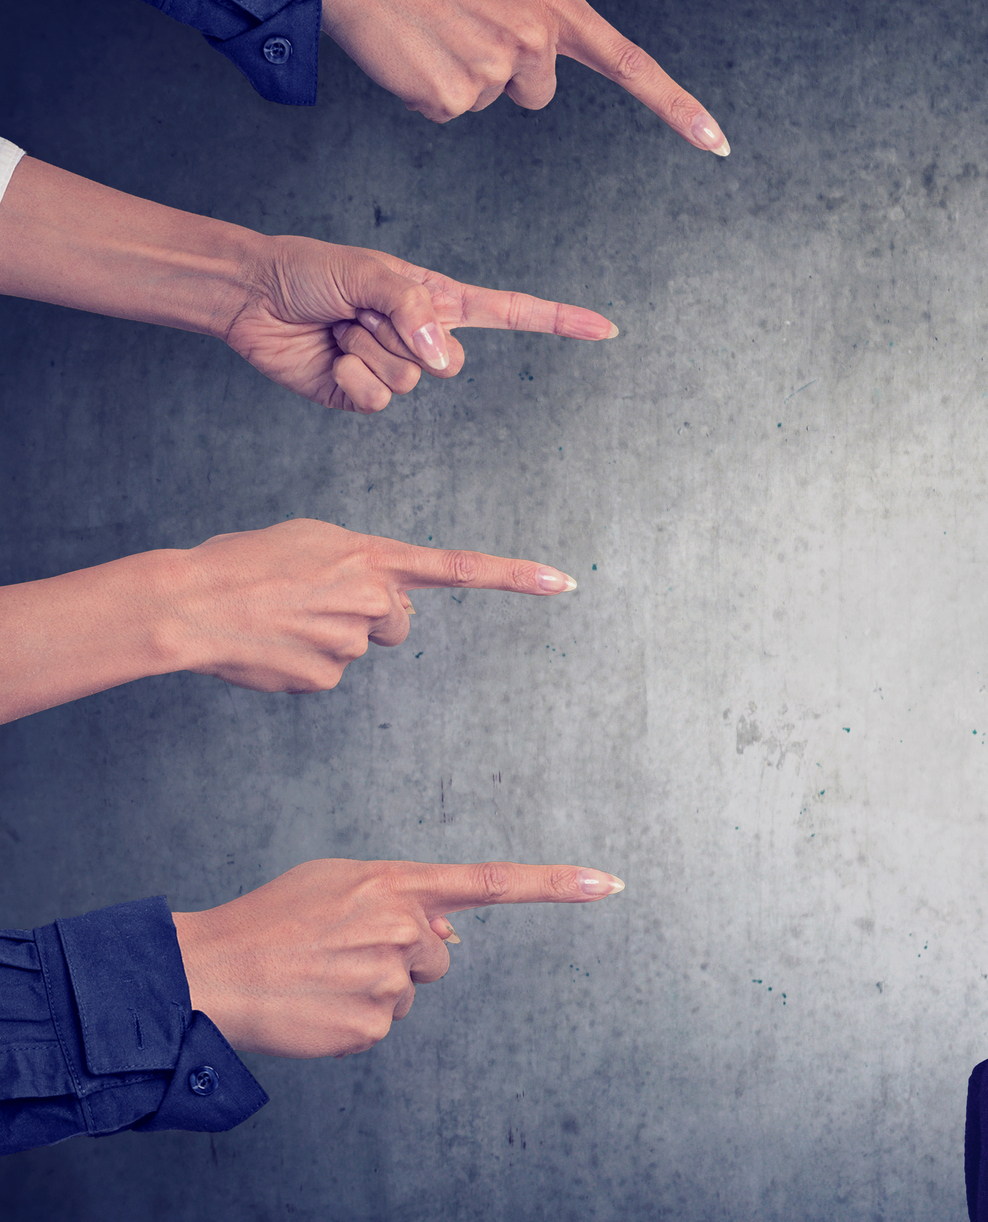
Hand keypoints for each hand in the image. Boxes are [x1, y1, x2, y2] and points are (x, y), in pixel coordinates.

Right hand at [163, 518, 574, 692]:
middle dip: (368, 615)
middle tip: (313, 600)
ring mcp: (353, 643)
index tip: (565, 583)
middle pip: (399, 621)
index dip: (516, 577)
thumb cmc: (246, 562)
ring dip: (330, 636)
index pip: (461, 568)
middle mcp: (373, 599)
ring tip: (282, 618)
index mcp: (373, 558)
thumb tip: (393, 609)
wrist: (189, 603)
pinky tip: (273, 646)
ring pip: (361, 647)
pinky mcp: (327, 679)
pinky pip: (330, 675)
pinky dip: (304, 664)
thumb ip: (364, 566)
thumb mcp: (314, 542)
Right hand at [171, 858, 626, 1056]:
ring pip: (411, 992)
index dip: (555, 883)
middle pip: (439, 954)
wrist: (210, 973)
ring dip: (375, 988)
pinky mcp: (372, 1026)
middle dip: (402, 955)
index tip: (609, 883)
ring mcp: (389, 979)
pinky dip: (354, 1020)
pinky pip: (383, 1025)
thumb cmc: (271, 921)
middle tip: (340, 952)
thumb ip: (401, 896)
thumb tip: (454, 929)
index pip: (492, 880)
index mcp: (396, 883)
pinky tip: (316, 1007)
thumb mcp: (336, 883)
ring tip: (321, 977)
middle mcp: (403, 927)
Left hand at [222, 234, 615, 412]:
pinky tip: (330, 357)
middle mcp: (424, 338)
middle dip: (403, 337)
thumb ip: (414, 307)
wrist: (253, 297)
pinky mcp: (364, 397)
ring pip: (410, 383)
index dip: (560, 321)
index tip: (606, 328)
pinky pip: (378, 402)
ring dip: (368, 352)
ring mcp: (396, 370)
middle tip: (360, 312)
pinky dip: (351, 378)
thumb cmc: (311, 270)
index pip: (514, 314)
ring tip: (339, 328)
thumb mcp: (370, 272)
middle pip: (451, 362)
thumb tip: (443, 355)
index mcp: (438, 301)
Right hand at [318, 0, 724, 146]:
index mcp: (554, 6)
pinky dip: (426, 89)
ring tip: (433, 26)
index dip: (678, 107)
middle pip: (538, 93)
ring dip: (460, 74)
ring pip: (490, 102)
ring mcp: (493, 69)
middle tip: (462, 21)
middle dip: (502, 68)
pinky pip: (448, 112)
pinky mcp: (451, 96)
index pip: (630, 64)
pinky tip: (411, 46)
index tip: (717, 143)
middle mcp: (533, 38)